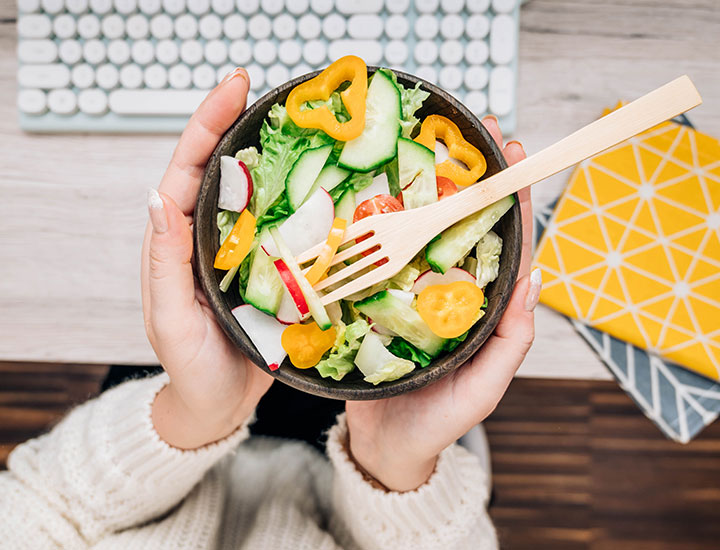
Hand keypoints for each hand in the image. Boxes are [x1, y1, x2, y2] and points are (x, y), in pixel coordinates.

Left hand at [141, 68, 272, 449]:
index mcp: (177, 241)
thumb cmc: (191, 367)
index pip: (187, 170)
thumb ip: (164, 263)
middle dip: (240, 122)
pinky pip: (283, 223)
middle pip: (221, 168)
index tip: (234, 88)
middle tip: (268, 89)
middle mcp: (208, 235)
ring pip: (255, 191)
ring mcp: (240, 248)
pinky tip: (322, 180)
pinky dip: (300, 198)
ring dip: (275, 154)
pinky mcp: (268, 265)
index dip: (207, 124)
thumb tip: (158, 199)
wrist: (219, 404)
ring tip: (300, 122)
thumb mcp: (171, 320)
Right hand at [345, 116, 539, 490]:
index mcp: (483, 306)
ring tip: (426, 144)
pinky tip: (375, 192)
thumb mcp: (482, 389)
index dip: (512, 199)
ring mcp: (413, 291)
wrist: (383, 445)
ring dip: (427, 187)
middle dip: (472, 175)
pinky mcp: (379, 297)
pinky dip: (381, 222)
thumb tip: (533, 279)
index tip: (515, 155)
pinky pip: (382, 254)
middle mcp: (451, 290)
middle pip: (465, 223)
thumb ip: (510, 341)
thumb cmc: (437, 422)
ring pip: (423, 230)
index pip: (506, 243)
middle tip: (475, 129)